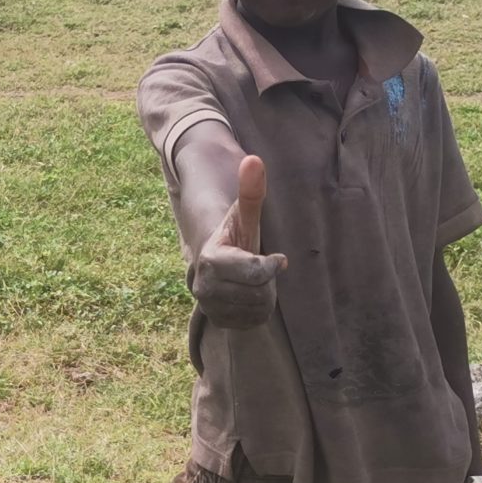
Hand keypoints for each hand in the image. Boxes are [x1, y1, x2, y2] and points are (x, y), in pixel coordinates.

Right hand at [190, 154, 289, 329]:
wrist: (216, 261)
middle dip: (267, 281)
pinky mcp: (217, 321)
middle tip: (259, 269)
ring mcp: (209, 306)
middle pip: (260, 292)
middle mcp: (204, 286)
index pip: (256, 272)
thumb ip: (251, 191)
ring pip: (258, 309)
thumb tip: (254, 160)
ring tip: (253, 282)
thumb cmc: (237, 235)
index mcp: (211, 259)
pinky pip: (253, 322)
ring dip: (264, 296)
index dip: (272, 265)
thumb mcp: (245, 215)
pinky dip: (258, 310)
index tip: (278, 258)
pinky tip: (249, 296)